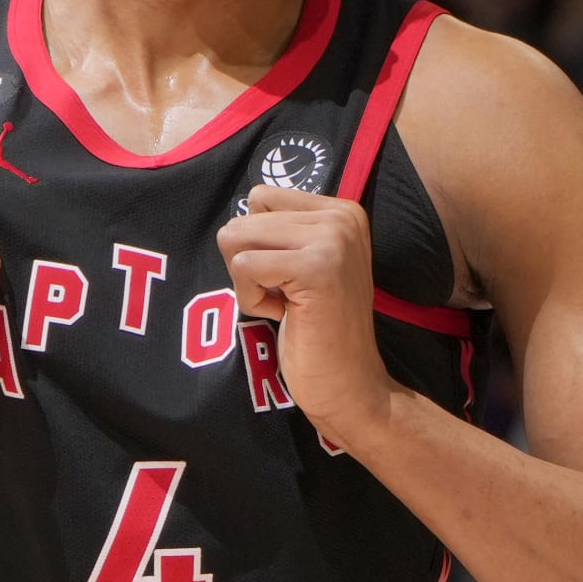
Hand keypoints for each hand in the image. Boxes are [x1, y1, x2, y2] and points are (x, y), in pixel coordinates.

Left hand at [216, 187, 393, 452]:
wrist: (349, 383)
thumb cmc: (318, 330)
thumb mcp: (303, 264)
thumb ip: (279, 233)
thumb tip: (233, 221)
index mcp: (342, 210)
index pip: (261, 197)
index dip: (259, 243)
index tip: (290, 278)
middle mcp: (342, 216)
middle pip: (244, 217)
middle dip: (249, 263)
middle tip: (287, 296)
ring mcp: (332, 240)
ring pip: (237, 238)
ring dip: (248, 282)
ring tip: (286, 304)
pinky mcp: (315, 268)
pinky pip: (243, 267)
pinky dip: (251, 299)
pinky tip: (284, 315)